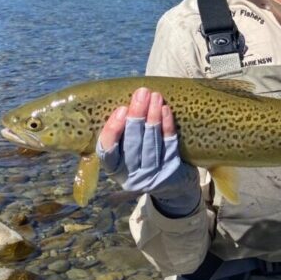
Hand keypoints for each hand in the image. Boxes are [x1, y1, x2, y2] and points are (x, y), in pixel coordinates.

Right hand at [96, 87, 199, 216]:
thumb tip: (128, 101)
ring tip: (155, 96)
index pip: (107, 152)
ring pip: (151, 143)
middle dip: (137, 116)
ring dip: (153, 117)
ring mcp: (152, 174)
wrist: (173, 186)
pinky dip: (167, 126)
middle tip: (141, 93)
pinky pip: (169, 144)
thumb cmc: (144, 160)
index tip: (121, 109)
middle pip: (132, 144)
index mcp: (115, 169)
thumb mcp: (128, 154)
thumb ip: (123, 134)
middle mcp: (132, 176)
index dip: (113, 131)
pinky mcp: (171, 169)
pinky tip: (165, 110)